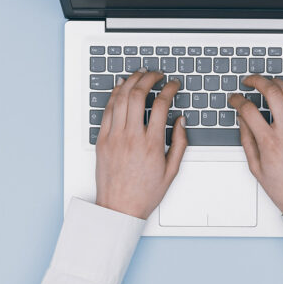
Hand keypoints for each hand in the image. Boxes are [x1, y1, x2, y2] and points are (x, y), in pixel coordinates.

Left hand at [94, 69, 188, 218]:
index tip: (173, 85)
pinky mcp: (102, 140)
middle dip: (149, 78)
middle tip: (156, 74)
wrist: (119, 208)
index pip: (162, 105)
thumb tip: (180, 120)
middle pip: (139, 95)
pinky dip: (114, 95)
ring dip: (131, 82)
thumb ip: (179, 142)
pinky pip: (107, 110)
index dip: (169, 89)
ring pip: (121, 98)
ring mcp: (114, 137)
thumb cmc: (144, 193)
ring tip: (139, 75)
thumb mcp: (172, 171)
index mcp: (151, 144)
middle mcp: (131, 137)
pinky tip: (120, 87)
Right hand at [228, 75, 282, 213]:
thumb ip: (247, 139)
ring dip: (277, 83)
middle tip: (250, 81)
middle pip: (272, 91)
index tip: (234, 98)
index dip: (237, 99)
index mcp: (269, 142)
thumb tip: (242, 119)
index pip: (248, 109)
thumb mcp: (255, 167)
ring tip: (268, 85)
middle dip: (257, 80)